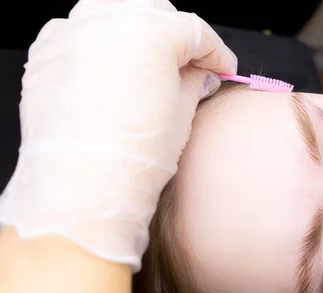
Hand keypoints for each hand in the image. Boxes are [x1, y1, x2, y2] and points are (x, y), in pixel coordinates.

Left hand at [0, 0, 236, 269]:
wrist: (83, 190)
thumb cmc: (132, 157)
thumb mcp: (182, 113)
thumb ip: (192, 81)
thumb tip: (196, 73)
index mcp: (149, 31)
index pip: (195, 31)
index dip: (217, 53)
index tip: (223, 69)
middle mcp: (105, 21)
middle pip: (154, 11)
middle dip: (177, 36)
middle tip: (190, 67)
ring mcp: (70, 35)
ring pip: (112, 12)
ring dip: (136, 32)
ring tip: (148, 65)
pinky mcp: (45, 55)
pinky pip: (77, 34)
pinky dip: (99, 44)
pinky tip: (111, 71)